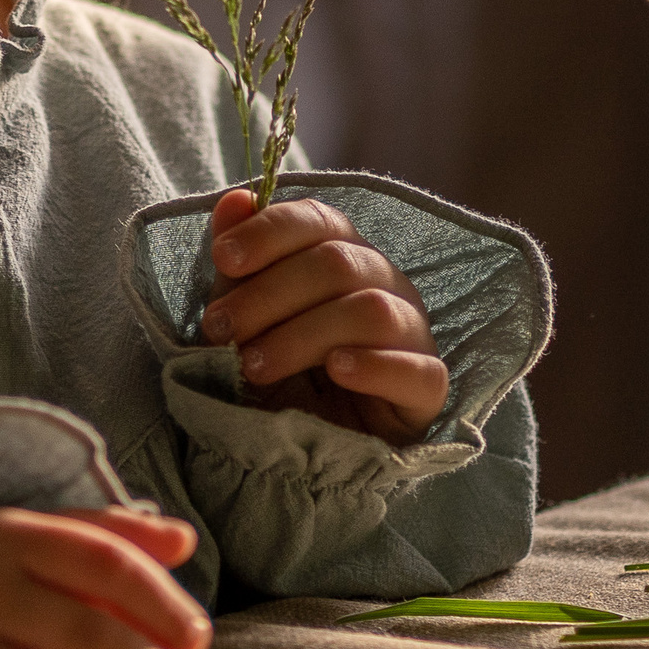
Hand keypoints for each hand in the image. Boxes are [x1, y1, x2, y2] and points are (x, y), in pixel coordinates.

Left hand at [198, 188, 448, 441]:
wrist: (307, 449)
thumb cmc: (279, 371)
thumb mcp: (246, 319)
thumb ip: (239, 263)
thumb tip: (235, 199)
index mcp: (344, 253)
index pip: (319, 220)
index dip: (270, 231)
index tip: (222, 258)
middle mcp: (385, 282)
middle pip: (336, 263)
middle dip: (268, 295)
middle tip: (220, 330)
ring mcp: (412, 332)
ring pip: (370, 311)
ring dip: (302, 335)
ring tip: (254, 366)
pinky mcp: (428, 388)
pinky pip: (416, 369)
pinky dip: (373, 365)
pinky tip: (335, 371)